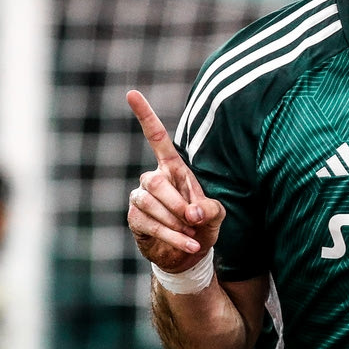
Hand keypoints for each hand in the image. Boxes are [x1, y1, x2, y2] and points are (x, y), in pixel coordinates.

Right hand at [126, 89, 224, 272]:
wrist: (189, 254)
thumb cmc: (203, 224)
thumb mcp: (217, 213)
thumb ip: (210, 208)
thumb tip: (193, 212)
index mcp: (173, 167)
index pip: (157, 138)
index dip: (145, 116)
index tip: (131, 93)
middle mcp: (152, 179)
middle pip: (154, 182)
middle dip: (176, 203)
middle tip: (194, 219)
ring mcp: (140, 199)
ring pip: (149, 203)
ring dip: (175, 222)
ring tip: (193, 233)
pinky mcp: (135, 219)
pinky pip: (150, 225)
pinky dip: (174, 237)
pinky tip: (191, 245)